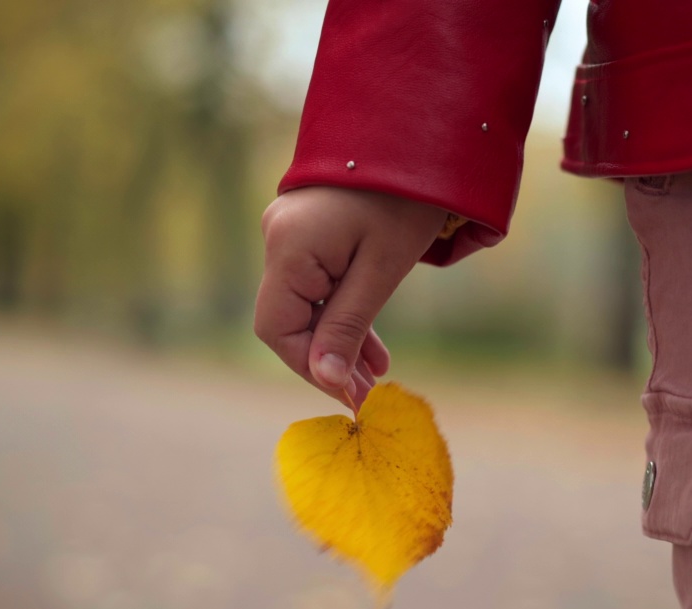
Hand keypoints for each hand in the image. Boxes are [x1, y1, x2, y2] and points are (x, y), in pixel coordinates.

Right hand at [254, 186, 448, 410]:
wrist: (414, 131)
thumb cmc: (404, 197)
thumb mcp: (382, 270)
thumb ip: (348, 326)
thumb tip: (326, 380)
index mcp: (288, 249)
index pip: (278, 329)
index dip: (310, 366)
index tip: (348, 394)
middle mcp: (277, 239)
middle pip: (290, 319)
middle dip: (329, 358)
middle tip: (368, 392)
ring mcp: (290, 232)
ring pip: (306, 303)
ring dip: (339, 339)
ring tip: (377, 374)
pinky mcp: (309, 230)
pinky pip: (318, 282)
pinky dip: (343, 311)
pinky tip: (373, 345)